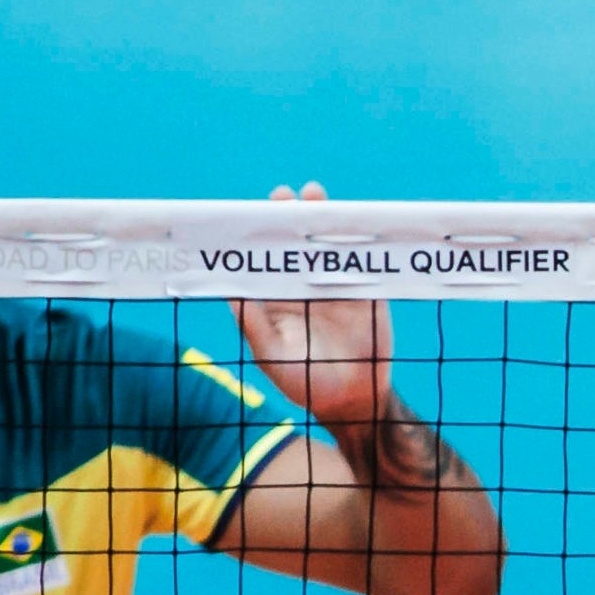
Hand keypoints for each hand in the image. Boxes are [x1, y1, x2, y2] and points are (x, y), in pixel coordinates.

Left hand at [232, 184, 391, 435]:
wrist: (353, 400)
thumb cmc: (303, 383)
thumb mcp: (272, 356)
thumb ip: (253, 326)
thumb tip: (229, 294)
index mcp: (276, 300)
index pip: (262, 262)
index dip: (255, 238)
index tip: (244, 216)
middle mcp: (303, 287)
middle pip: (293, 244)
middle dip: (286, 218)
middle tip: (280, 197)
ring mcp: (335, 286)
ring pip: (324, 244)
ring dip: (319, 218)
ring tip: (312, 193)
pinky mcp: (365, 291)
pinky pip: (358, 260)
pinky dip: (355, 239)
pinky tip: (349, 220)